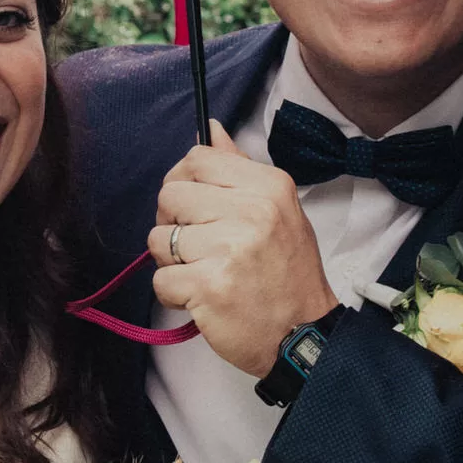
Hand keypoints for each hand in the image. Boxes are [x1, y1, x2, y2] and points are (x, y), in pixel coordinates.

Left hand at [150, 122, 337, 377]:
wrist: (303, 335)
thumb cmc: (287, 273)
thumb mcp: (278, 210)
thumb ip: (238, 168)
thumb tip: (209, 128)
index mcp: (267, 186)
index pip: (197, 160)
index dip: (184, 184)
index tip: (195, 209)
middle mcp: (250, 211)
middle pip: (170, 197)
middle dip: (174, 225)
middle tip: (202, 248)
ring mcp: (229, 248)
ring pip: (158, 240)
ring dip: (173, 263)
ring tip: (207, 273)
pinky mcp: (210, 285)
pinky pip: (161, 280)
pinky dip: (175, 294)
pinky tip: (203, 297)